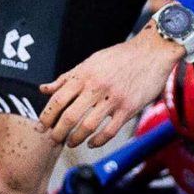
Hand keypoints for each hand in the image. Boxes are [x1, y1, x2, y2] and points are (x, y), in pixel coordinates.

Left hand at [39, 32, 182, 148]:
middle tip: (53, 139)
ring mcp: (114, 98)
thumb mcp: (91, 61)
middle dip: (57, 132)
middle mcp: (97, 86)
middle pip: (70, 116)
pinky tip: (91, 142)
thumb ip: (67, 77)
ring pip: (88, 126)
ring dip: (75, 139)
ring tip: (71, 142)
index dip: (46, 116)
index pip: (58, 99)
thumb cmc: (120, 56)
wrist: (153, 51)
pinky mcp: (129, 108)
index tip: (41, 127)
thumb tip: (44, 89)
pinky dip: (97, 141)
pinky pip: (110, 131)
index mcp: (85, 74)